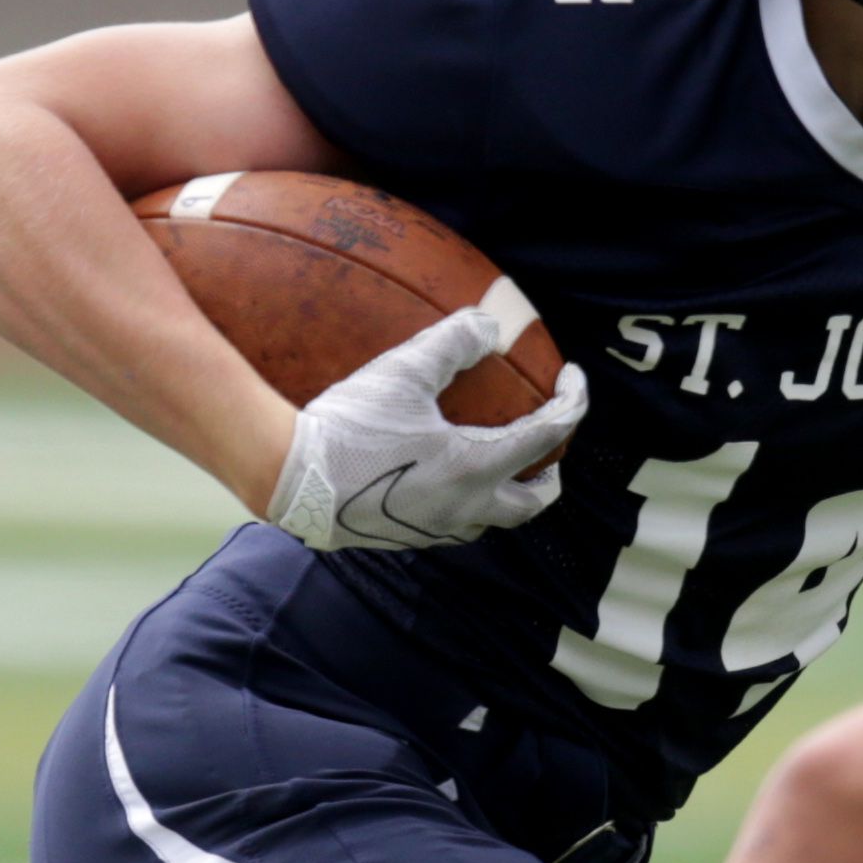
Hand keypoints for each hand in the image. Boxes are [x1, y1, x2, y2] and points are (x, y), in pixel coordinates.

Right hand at [268, 287, 588, 551]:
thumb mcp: (403, 370)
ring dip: (505, 494)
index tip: (572, 380)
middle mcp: (463, 508)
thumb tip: (491, 325)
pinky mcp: (403, 537)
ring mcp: (433, 529)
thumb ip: (454, 342)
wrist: (289, 479)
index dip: (572, 403)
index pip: (548, 437)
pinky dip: (464, 502)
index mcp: (474, 468)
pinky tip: (440, 477)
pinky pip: (450, 524)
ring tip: (498, 465)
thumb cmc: (348, 426)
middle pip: (530, 505)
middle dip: (548, 477)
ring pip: (490, 520)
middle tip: (548, 450)